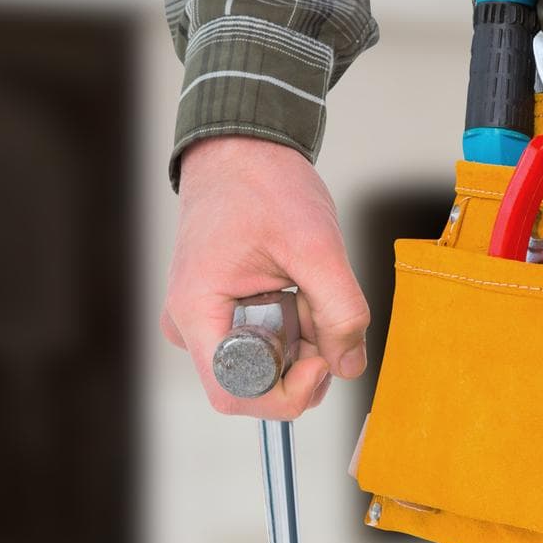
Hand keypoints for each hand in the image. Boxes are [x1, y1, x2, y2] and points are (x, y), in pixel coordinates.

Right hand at [162, 136, 369, 419]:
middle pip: (255, 386)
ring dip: (304, 345)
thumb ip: (342, 312)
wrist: (242, 150)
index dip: (288, 392)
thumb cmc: (266, 187)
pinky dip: (296, 331)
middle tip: (324, 315)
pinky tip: (301, 293)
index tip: (321, 357)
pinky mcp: (221, 315)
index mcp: (199, 311)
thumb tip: (350, 367)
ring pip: (266, 367)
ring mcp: (205, 322)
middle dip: (304, 365)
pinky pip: (264, 345)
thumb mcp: (318, 247)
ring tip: (310, 293)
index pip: (237, 392)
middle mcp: (192, 326)